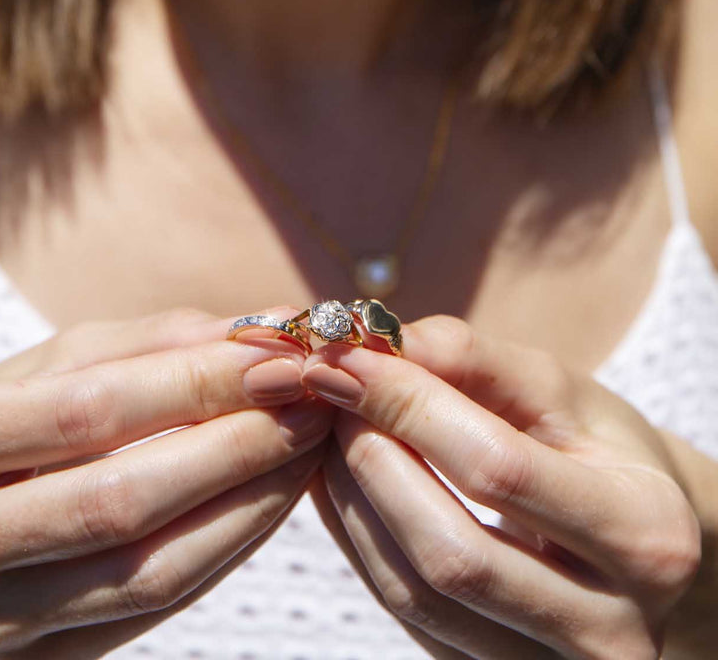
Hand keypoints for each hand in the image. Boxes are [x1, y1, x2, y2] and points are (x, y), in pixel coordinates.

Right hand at [0, 308, 332, 659]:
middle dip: (240, 442)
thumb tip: (245, 331)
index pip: (91, 413)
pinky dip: (215, 556)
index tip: (284, 348)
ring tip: (307, 445)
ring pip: (145, 572)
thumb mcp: (11, 376)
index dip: (200, 380)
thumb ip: (123, 349)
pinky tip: (262, 504)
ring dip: (247, 504)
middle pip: (126, 498)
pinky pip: (139, 616)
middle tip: (317, 396)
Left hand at [302, 315, 700, 659]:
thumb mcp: (564, 393)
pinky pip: (407, 616)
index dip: (409, 407)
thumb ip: (475, 361)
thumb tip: (374, 343)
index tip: (345, 357)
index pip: (498, 469)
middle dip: (372, 457)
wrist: (644, 545)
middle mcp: (612, 629)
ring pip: (417, 593)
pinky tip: (340, 480)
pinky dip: (359, 539)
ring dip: (352, 500)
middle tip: (329, 391)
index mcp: (645, 534)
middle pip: (452, 551)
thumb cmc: (604, 454)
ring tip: (328, 428)